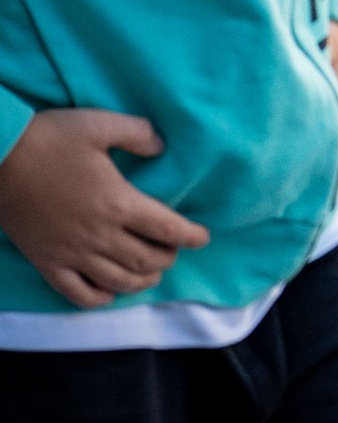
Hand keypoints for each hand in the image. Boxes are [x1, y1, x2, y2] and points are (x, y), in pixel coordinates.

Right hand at [0, 108, 210, 309]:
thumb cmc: (50, 139)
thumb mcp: (99, 124)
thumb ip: (137, 133)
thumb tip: (162, 147)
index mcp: (118, 202)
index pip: (167, 228)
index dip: (190, 236)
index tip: (203, 238)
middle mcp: (100, 235)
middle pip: (147, 260)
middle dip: (168, 258)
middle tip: (173, 251)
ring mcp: (73, 254)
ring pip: (119, 281)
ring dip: (142, 280)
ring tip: (151, 273)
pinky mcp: (48, 263)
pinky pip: (79, 294)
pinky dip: (100, 298)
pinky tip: (109, 292)